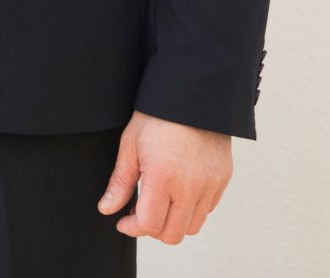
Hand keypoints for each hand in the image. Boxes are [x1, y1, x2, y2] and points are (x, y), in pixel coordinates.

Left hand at [97, 111, 231, 244]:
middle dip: (152, 229)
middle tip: (140, 212)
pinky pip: (207, 209)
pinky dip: (191, 209)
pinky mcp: (222, 179)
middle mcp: (190, 187)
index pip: (149, 225)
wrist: (193, 94)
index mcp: (162, 177)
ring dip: (173, 222)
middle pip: (173, 234)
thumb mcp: (130, 145)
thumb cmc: (157, 116)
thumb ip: (120, 182)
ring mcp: (210, 185)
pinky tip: (178, 191)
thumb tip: (107, 210)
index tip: (123, 221)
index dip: (132, 228)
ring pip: (192, 226)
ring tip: (160, 202)